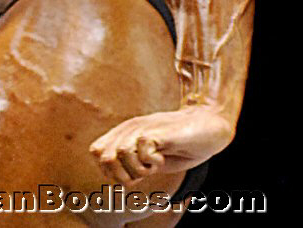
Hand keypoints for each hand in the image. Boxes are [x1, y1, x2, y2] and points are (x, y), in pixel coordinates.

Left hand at [89, 106, 232, 186]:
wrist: (209, 126)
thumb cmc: (181, 144)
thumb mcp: (152, 157)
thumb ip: (132, 163)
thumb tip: (115, 179)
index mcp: (125, 133)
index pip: (97, 151)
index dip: (110, 170)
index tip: (132, 173)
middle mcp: (129, 129)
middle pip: (103, 157)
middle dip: (121, 174)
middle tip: (143, 172)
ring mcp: (142, 128)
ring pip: (120, 154)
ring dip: (138, 169)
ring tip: (155, 163)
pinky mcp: (157, 132)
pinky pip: (142, 151)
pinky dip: (152, 162)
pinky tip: (163, 157)